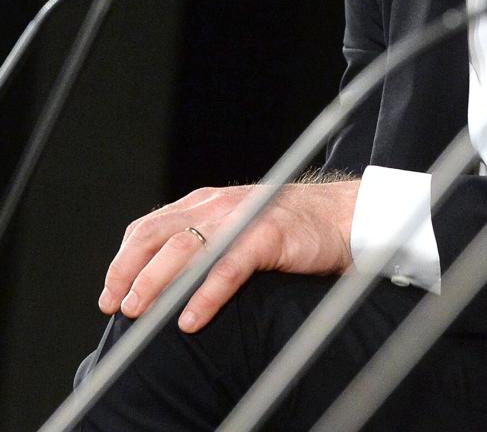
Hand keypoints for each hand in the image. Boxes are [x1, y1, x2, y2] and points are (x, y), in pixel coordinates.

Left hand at [98, 179, 358, 331]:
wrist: (340, 216)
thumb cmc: (288, 229)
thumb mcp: (236, 226)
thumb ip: (203, 242)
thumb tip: (159, 283)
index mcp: (205, 203)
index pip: (149, 227)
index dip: (123, 261)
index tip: (109, 294)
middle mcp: (218, 207)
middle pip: (158, 236)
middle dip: (130, 273)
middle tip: (119, 307)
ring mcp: (242, 219)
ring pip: (186, 250)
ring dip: (157, 284)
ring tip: (142, 314)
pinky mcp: (267, 237)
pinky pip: (228, 267)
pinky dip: (206, 295)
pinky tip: (192, 319)